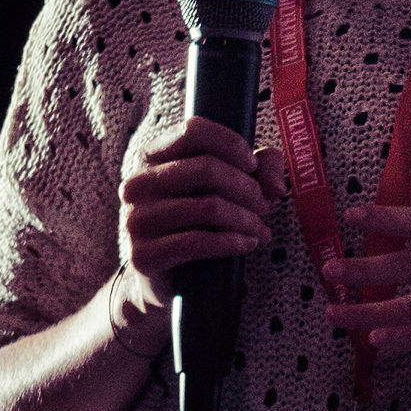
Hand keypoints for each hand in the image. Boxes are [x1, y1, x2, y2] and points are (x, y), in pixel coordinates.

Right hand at [111, 118, 287, 355]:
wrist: (167, 280)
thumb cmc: (201, 224)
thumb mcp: (231, 188)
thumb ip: (260, 169)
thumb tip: (275, 183)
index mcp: (151, 157)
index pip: (193, 130)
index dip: (231, 144)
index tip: (252, 165)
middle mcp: (137, 184)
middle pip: (207, 168)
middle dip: (247, 188)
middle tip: (264, 206)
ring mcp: (135, 220)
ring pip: (208, 206)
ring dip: (246, 218)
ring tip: (259, 228)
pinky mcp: (143, 254)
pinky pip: (197, 241)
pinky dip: (232, 241)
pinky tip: (249, 243)